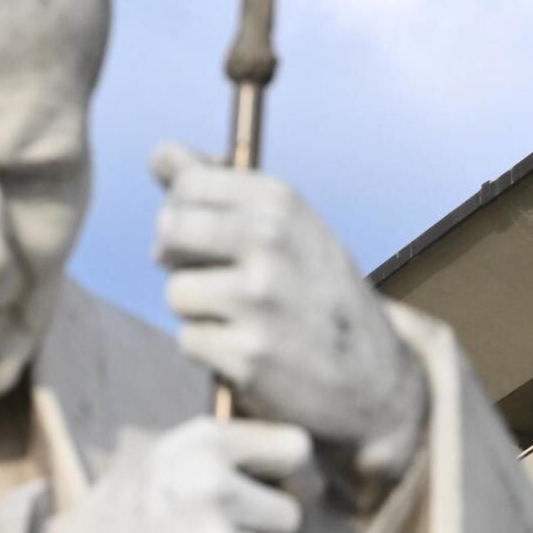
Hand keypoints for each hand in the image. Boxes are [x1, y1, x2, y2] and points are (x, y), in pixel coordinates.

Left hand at [151, 144, 428, 501]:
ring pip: (177, 291)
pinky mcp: (247, 353)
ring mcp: (259, 298)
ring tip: (238, 318)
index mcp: (281, 202)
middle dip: (177, 257)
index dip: (183, 212)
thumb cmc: (318, 293)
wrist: (372, 378)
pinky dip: (209, 349)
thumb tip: (160, 153)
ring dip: (197, 310)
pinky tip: (246, 349)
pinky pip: (189, 339)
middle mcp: (270, 241)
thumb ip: (222, 189)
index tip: (203, 233)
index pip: (187, 185)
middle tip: (209, 276)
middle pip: (169, 231)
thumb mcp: (289, 228)